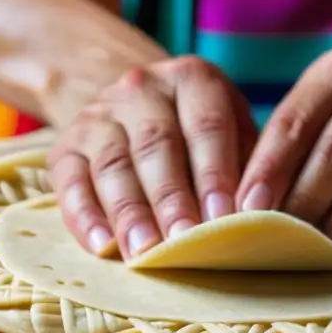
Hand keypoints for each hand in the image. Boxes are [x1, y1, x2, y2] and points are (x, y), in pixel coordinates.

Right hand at [47, 56, 257, 259]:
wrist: (136, 109)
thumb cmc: (201, 136)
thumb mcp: (234, 132)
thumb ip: (249, 168)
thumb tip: (265, 220)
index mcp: (193, 79)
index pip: (206, 125)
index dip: (215, 173)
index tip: (225, 218)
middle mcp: (141, 87)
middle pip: (156, 145)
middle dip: (171, 198)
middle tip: (183, 243)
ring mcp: (99, 115)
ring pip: (113, 164)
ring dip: (129, 212)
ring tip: (143, 253)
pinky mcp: (65, 145)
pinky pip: (70, 180)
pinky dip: (84, 215)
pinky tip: (102, 246)